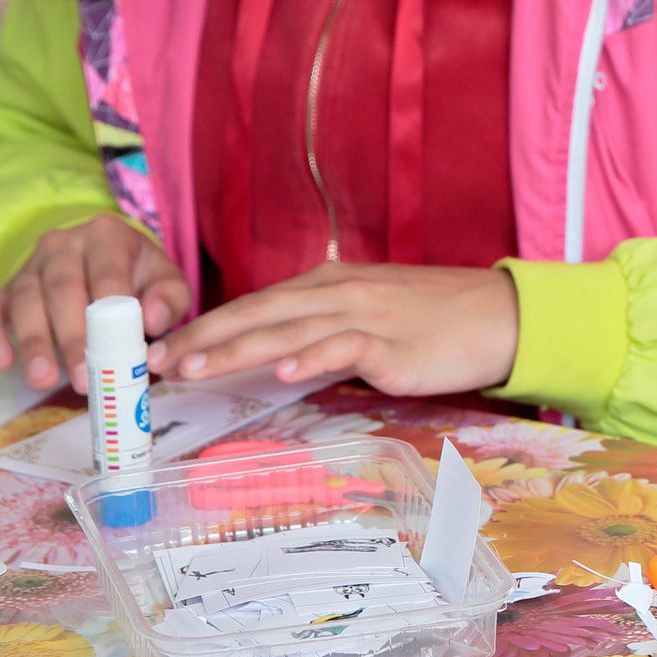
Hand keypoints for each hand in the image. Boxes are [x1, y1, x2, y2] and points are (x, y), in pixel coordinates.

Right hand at [0, 215, 190, 393]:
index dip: (109, 316)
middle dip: (72, 337)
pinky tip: (1, 361)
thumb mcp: (166, 281)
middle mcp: (63, 244)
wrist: (105, 261)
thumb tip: (151, 320)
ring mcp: (29, 266)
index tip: (115, 354)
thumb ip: (169, 297)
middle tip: (83, 380)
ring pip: (25, 300)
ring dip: (33, 341)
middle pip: (63, 289)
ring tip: (42, 378)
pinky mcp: (4, 289)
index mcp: (106, 236)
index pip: (106, 274)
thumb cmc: (138, 277)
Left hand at [152, 263, 520, 396]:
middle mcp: (340, 293)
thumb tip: (279, 355)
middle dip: (203, 338)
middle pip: (258, 313)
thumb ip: (325, 326)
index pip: (255, 304)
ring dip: (237, 351)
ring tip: (194, 368)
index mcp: (330, 284)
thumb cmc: (436, 319)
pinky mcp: (393, 346)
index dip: (207, 326)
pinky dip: (311, 358)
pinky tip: (283, 373)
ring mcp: (366, 317)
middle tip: (157, 361)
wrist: (498, 315)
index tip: (165, 348)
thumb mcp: (371, 311)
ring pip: (288, 331)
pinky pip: (344, 348)